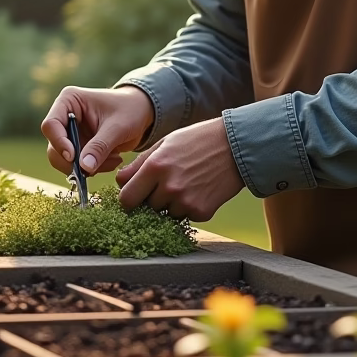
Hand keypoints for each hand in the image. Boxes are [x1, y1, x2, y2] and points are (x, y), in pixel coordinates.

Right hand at [41, 85, 154, 176]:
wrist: (142, 113)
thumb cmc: (131, 110)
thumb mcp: (118, 127)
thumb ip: (100, 146)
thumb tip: (83, 168)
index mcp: (69, 101)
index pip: (51, 125)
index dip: (59, 143)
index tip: (73, 158)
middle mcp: (64, 117)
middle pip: (54, 147)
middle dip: (74, 162)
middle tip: (96, 167)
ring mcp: (70, 134)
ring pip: (64, 161)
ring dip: (87, 167)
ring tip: (113, 160)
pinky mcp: (78, 148)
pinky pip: (77, 166)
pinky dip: (93, 169)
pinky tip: (113, 160)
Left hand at [114, 117, 243, 221]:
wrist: (237, 146)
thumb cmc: (198, 140)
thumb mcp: (165, 143)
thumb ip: (139, 164)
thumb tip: (119, 182)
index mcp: (154, 167)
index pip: (126, 199)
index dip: (128, 197)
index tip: (134, 194)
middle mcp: (168, 187)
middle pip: (145, 208)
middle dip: (150, 199)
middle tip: (164, 184)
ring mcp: (185, 202)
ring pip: (165, 213)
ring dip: (170, 203)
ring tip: (186, 182)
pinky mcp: (201, 212)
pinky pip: (184, 216)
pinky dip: (188, 206)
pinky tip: (198, 188)